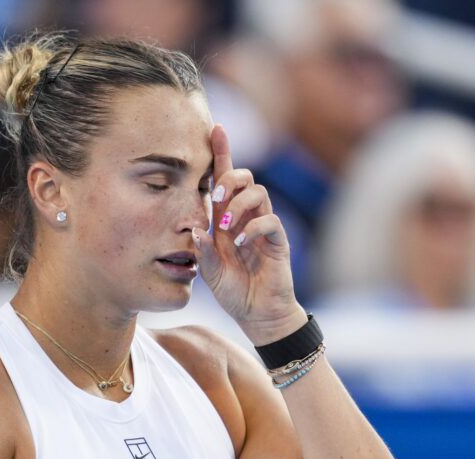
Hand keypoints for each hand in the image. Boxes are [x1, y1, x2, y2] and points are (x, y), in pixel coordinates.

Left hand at [194, 124, 307, 344]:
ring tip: (226, 227)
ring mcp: (264, 227)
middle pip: (245, 177)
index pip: (225, 179)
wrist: (258, 315)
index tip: (215, 127)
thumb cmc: (234, 292)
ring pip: (258, 193)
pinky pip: (270, 220)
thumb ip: (204, 250)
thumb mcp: (210, 271)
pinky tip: (241, 243)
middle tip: (215, 199)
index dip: (222, 153)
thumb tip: (195, 227)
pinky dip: (253, 227)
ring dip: (238, 204)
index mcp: (227, 219)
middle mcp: (246, 217)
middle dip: (228, 179)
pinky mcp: (278, 241)